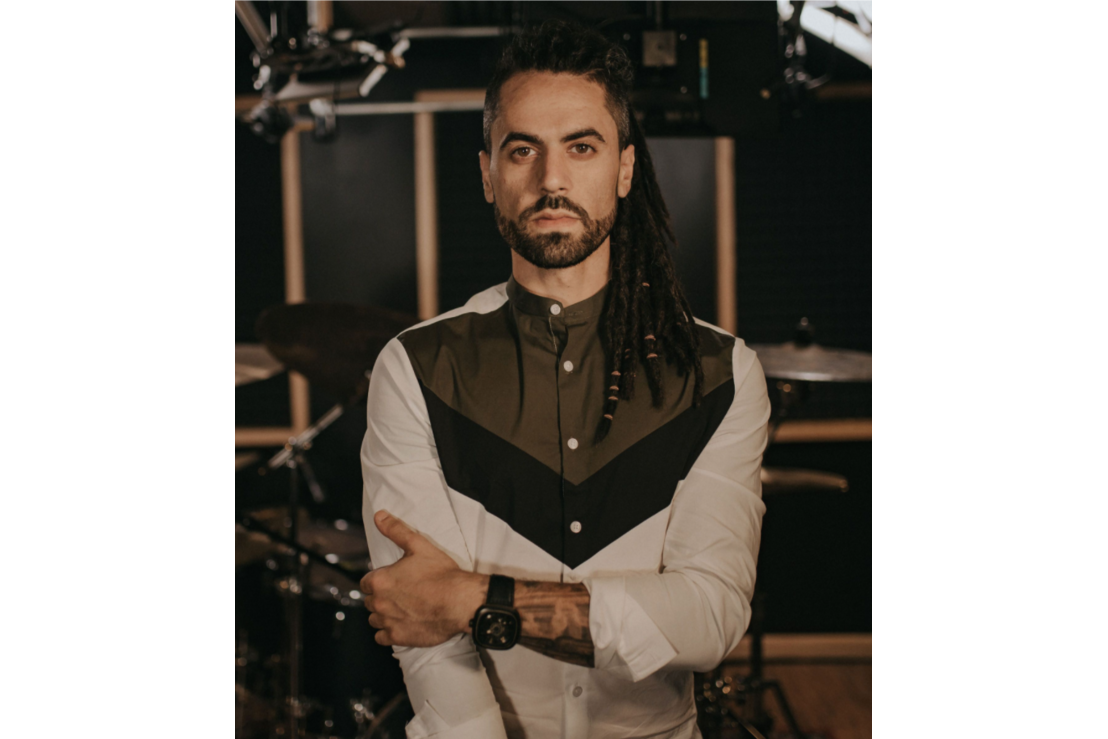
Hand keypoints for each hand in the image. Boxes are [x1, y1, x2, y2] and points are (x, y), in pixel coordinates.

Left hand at [360, 510, 486, 646]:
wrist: (460, 601)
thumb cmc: (441, 574)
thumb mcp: (418, 545)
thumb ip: (395, 530)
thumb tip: (379, 516)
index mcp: (380, 581)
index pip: (366, 582)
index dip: (379, 580)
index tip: (393, 580)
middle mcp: (379, 603)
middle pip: (370, 601)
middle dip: (381, 597)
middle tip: (401, 593)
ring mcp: (388, 622)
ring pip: (374, 620)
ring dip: (383, 615)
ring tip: (402, 608)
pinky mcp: (398, 637)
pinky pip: (381, 637)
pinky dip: (388, 632)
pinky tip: (401, 624)